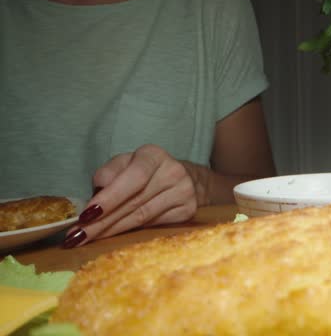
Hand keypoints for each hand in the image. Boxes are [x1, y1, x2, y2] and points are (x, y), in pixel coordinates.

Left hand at [63, 144, 198, 247]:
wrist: (182, 178)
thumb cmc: (143, 171)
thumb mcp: (124, 164)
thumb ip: (109, 173)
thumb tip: (99, 191)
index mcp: (154, 156)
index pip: (133, 178)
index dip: (110, 197)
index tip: (86, 215)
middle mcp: (174, 172)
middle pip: (135, 202)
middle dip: (102, 221)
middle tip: (76, 235)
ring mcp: (185, 193)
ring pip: (142, 218)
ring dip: (111, 231)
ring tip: (86, 239)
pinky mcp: (188, 211)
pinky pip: (153, 226)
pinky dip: (129, 233)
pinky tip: (111, 238)